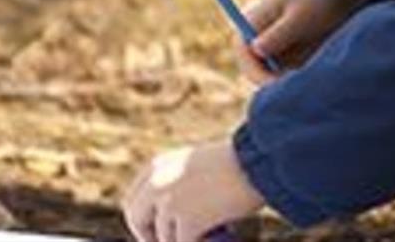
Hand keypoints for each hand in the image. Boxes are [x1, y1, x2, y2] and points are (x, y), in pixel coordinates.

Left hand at [122, 141, 263, 241]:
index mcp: (157, 166)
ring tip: (215, 231)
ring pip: (165, 237)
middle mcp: (156, 182)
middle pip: (136, 219)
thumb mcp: (199, 169)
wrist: (260, 161)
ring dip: (185, 239)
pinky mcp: (186, 221)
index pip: (134, 200)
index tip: (156, 233)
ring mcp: (169, 202)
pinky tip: (223, 234)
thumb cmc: (241, 164)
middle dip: (149, 237)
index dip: (143, 220)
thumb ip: (180, 188)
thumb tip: (173, 223)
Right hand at [237, 0, 373, 84]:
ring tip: (318, 62)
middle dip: (279, 83)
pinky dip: (306, 76)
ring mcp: (276, 51)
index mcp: (251, 25)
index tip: (279, 86)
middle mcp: (259, 41)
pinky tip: (323, 62)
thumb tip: (255, 50)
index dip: (259, 76)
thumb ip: (278, 34)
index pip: (246, 60)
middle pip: (260, 74)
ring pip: (279, 79)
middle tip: (304, 85)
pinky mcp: (293, 59)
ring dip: (295, 80)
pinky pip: (295, 77)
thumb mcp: (299, 16)